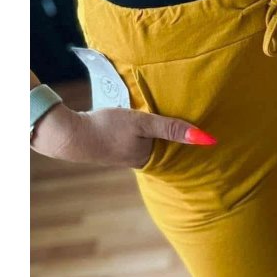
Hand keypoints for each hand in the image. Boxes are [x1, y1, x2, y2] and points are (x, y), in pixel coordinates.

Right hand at [30, 103, 214, 168]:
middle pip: (165, 145)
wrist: (69, 134)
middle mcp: (139, 159)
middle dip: (176, 135)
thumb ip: (171, 128)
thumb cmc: (106, 128)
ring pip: (151, 140)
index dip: (189, 138)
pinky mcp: (114, 144)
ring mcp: (126, 153)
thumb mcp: (142, 123)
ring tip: (174, 117)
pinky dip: (144, 129)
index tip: (207, 130)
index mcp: (149, 158)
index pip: (178, 149)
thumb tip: (206, 139)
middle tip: (194, 119)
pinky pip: (137, 136)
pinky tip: (145, 119)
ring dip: (159, 130)